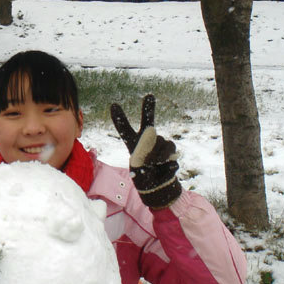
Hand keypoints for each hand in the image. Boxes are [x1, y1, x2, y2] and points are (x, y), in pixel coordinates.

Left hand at [110, 94, 180, 208]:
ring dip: (158, 156)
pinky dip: (167, 162)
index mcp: (134, 144)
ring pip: (162, 143)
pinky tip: (164, 168)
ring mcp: (160, 144)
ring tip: (155, 165)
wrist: (158, 188)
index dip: (119, 118)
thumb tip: (160, 145)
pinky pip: (170, 153)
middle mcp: (147, 140)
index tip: (113, 105)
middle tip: (150, 96)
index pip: (125, 130)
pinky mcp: (171, 152)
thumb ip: (147, 156)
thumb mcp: (139, 170)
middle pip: (148, 122)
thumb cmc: (144, 178)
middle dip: (148, 108)